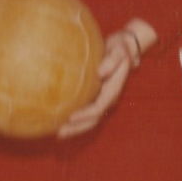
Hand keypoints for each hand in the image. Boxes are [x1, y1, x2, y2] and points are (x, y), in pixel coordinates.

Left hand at [57, 20, 152, 138]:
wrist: (124, 47)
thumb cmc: (121, 47)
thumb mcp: (119, 50)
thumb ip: (113, 60)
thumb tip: (100, 73)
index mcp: (113, 90)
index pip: (99, 107)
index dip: (85, 115)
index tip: (70, 117)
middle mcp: (107, 98)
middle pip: (92, 119)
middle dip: (77, 128)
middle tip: (59, 133)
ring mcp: (101, 98)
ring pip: (88, 118)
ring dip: (74, 127)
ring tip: (57, 133)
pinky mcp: (95, 95)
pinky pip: (84, 109)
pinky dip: (73, 117)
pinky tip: (59, 117)